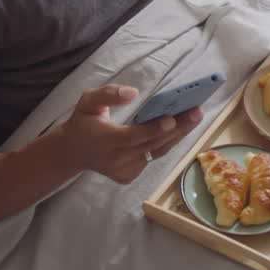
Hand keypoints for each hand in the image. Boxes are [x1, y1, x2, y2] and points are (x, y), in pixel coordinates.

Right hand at [57, 84, 203, 183]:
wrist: (73, 152)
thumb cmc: (83, 121)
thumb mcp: (88, 101)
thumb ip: (108, 95)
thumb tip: (133, 93)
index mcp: (104, 140)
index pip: (132, 137)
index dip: (153, 129)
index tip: (172, 119)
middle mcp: (115, 159)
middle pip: (151, 144)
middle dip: (177, 128)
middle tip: (196, 112)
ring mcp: (123, 171)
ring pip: (156, 153)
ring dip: (178, 135)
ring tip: (195, 118)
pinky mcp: (129, 176)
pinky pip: (152, 158)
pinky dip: (166, 143)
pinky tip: (180, 128)